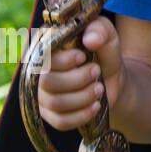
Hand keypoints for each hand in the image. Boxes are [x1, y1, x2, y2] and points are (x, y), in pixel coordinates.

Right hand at [36, 16, 122, 130]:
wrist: (112, 76)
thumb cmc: (103, 51)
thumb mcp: (107, 35)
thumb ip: (100, 30)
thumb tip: (90, 40)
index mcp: (47, 50)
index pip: (42, 58)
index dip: (63, 60)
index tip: (83, 57)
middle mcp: (38, 73)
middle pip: (47, 82)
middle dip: (78, 79)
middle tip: (97, 71)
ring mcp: (42, 96)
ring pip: (55, 103)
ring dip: (83, 96)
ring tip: (99, 87)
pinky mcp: (50, 115)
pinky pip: (60, 122)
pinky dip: (82, 115)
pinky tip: (95, 105)